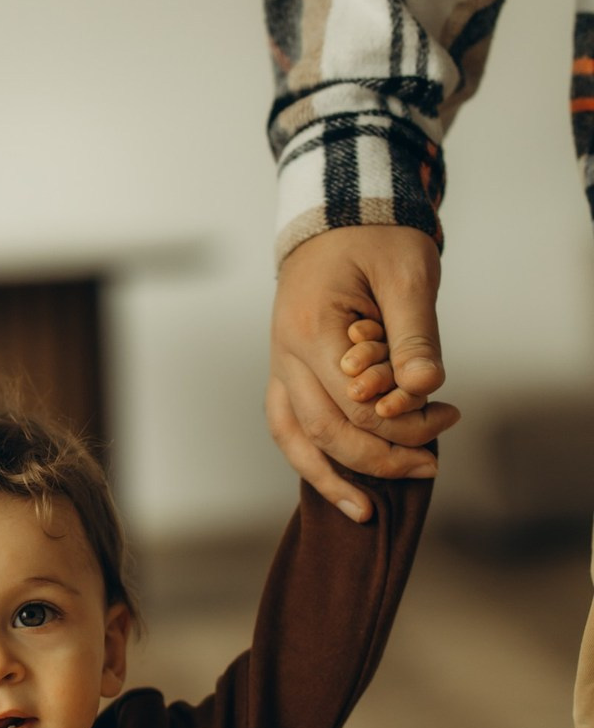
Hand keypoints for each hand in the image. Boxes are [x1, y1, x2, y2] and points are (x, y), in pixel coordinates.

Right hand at [268, 225, 459, 521]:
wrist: (333, 215)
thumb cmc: (373, 237)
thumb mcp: (407, 273)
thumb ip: (414, 335)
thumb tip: (426, 391)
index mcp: (311, 331)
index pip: (357, 403)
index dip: (405, 423)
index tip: (450, 415)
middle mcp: (284, 357)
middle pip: (327, 431)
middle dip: (380, 458)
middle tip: (429, 467)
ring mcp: (278, 369)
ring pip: (295, 441)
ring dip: (332, 479)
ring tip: (366, 512)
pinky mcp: (284, 376)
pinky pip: (288, 430)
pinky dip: (311, 462)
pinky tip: (338, 482)